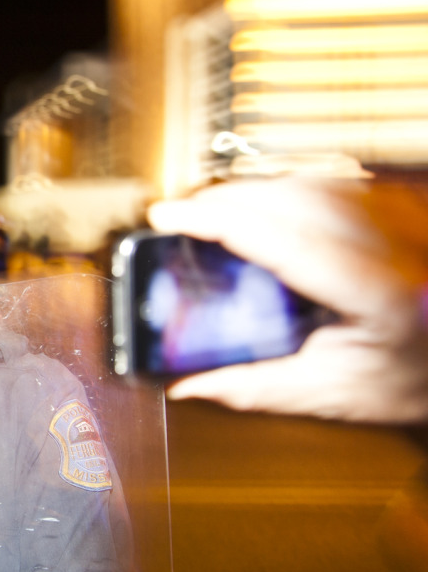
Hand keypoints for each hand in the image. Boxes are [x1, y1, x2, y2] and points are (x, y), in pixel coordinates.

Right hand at [147, 178, 427, 423]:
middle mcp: (399, 242)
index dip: (216, 221)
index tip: (169, 215)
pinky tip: (267, 206)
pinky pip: (337, 179)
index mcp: (379, 293)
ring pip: (312, 178)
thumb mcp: (332, 393)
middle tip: (181, 214)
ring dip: (255, 190)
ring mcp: (406, 216)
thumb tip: (188, 384)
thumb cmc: (415, 379)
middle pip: (290, 195)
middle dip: (225, 198)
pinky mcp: (405, 206)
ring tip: (215, 211)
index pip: (281, 238)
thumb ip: (254, 388)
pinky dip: (291, 189)